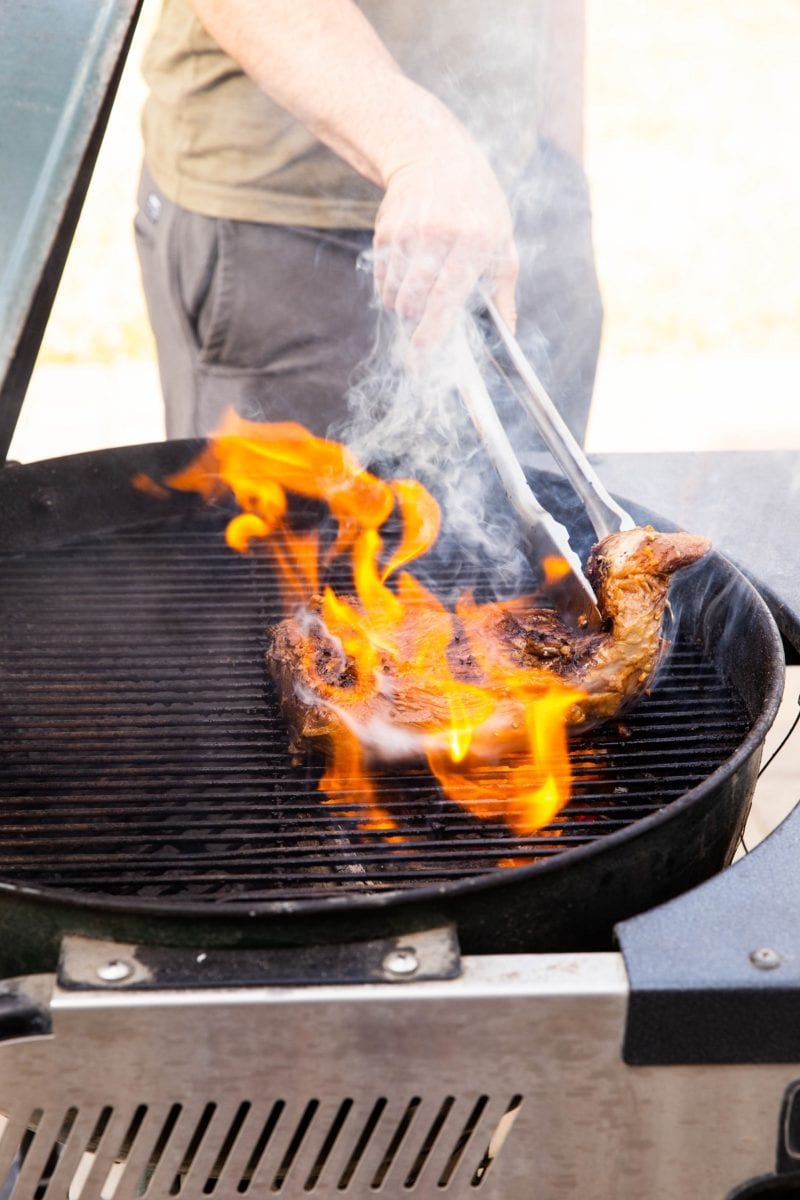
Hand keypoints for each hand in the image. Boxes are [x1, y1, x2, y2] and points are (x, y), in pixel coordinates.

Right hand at [372, 135, 518, 347]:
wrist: (436, 157)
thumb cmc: (478, 206)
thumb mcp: (502, 242)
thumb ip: (503, 290)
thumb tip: (508, 333)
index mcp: (473, 241)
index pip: (446, 296)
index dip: (431, 329)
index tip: (421, 352)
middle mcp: (437, 235)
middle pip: (414, 300)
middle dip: (415, 322)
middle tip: (421, 327)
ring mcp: (407, 231)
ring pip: (393, 293)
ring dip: (402, 307)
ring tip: (417, 298)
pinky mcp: (386, 229)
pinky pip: (382, 278)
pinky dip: (391, 289)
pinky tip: (406, 277)